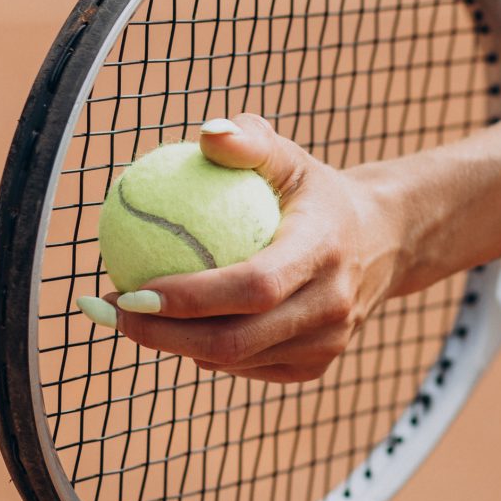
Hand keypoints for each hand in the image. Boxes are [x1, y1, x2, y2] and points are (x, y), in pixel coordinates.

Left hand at [92, 115, 399, 382]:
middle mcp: (333, 305)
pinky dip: (207, 353)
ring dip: (178, 346)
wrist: (383, 242)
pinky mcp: (317, 366)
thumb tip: (206, 133)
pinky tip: (179, 329)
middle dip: (164, 337)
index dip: (191, 297)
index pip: (255, 286)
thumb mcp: (290, 159)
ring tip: (136, 318)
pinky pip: (248, 368)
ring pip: (237, 361)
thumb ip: (251, 142)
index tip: (133, 290)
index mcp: (325, 251)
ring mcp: (328, 343)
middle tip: (117, 313)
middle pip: (238, 339)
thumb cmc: (316, 194)